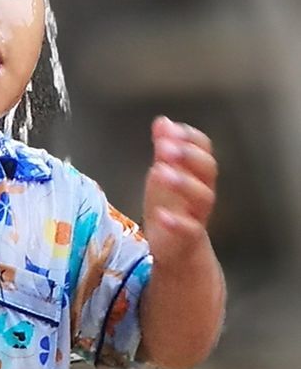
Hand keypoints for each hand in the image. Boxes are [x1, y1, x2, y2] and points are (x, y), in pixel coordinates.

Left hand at [142, 115, 218, 265]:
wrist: (174, 248)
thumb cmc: (171, 205)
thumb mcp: (164, 173)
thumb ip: (164, 148)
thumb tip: (163, 120)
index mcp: (197, 172)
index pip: (204, 148)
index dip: (190, 137)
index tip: (169, 129)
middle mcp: (203, 190)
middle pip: (208, 169)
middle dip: (189, 155)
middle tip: (165, 146)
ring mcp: (198, 214)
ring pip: (203, 197)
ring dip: (183, 182)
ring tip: (160, 171)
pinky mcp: (189, 237)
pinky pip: (190, 229)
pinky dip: (176, 221)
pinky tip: (161, 214)